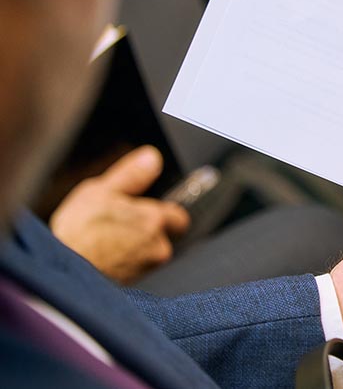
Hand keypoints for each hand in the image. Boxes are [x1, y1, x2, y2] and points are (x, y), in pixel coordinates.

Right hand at [50, 145, 189, 283]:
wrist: (61, 273)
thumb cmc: (79, 234)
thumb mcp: (100, 191)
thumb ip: (132, 174)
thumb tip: (152, 158)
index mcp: (155, 219)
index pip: (179, 216)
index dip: (164, 212)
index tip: (147, 210)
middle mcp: (158, 247)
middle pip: (164, 237)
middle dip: (149, 232)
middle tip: (121, 227)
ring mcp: (146, 269)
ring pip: (149, 254)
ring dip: (135, 248)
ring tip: (107, 242)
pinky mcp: (133, 285)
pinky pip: (135, 270)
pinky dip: (124, 263)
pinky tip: (103, 257)